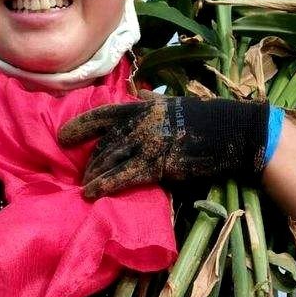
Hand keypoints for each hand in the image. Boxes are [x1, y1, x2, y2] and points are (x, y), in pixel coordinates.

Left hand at [58, 94, 272, 198]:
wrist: (233, 131)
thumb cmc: (206, 120)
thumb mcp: (174, 106)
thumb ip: (152, 107)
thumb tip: (135, 102)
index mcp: (143, 106)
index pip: (102, 114)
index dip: (80, 126)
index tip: (62, 138)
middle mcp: (141, 122)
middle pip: (104, 144)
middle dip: (89, 162)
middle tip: (81, 175)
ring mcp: (149, 142)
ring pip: (109, 161)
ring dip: (93, 176)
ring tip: (85, 187)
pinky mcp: (159, 163)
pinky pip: (124, 176)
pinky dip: (104, 185)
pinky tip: (92, 194)